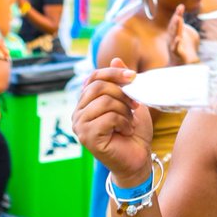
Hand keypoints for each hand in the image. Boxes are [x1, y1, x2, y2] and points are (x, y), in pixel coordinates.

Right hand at [72, 58, 153, 185]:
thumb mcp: (131, 101)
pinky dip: (123, 122)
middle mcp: (78, 113)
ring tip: (129, 122)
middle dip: (123, 94)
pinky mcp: (86, 137)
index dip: (114, 73)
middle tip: (134, 106)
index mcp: (86, 102)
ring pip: (105, 101)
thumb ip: (122, 82)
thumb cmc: (134, 131)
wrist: (138, 158)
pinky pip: (108, 117)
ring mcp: (80, 126)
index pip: (93, 77)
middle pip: (99, 87)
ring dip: (125, 110)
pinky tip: (126, 131)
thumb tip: (116, 59)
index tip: (134, 77)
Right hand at [166, 5, 200, 65]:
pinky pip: (176, 49)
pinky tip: (178, 38)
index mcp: (174, 34)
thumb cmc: (186, 49)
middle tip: (179, 10)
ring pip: (174, 35)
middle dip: (176, 18)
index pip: (175, 22)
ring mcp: (173, 46)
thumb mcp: (188, 34)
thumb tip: (182, 16)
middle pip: (173, 27)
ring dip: (176, 27)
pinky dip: (176, 43)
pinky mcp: (177, 54)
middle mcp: (172, 39)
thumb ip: (184, 26)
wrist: (184, 66)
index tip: (181, 6)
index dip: (178, 14)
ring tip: (179, 19)